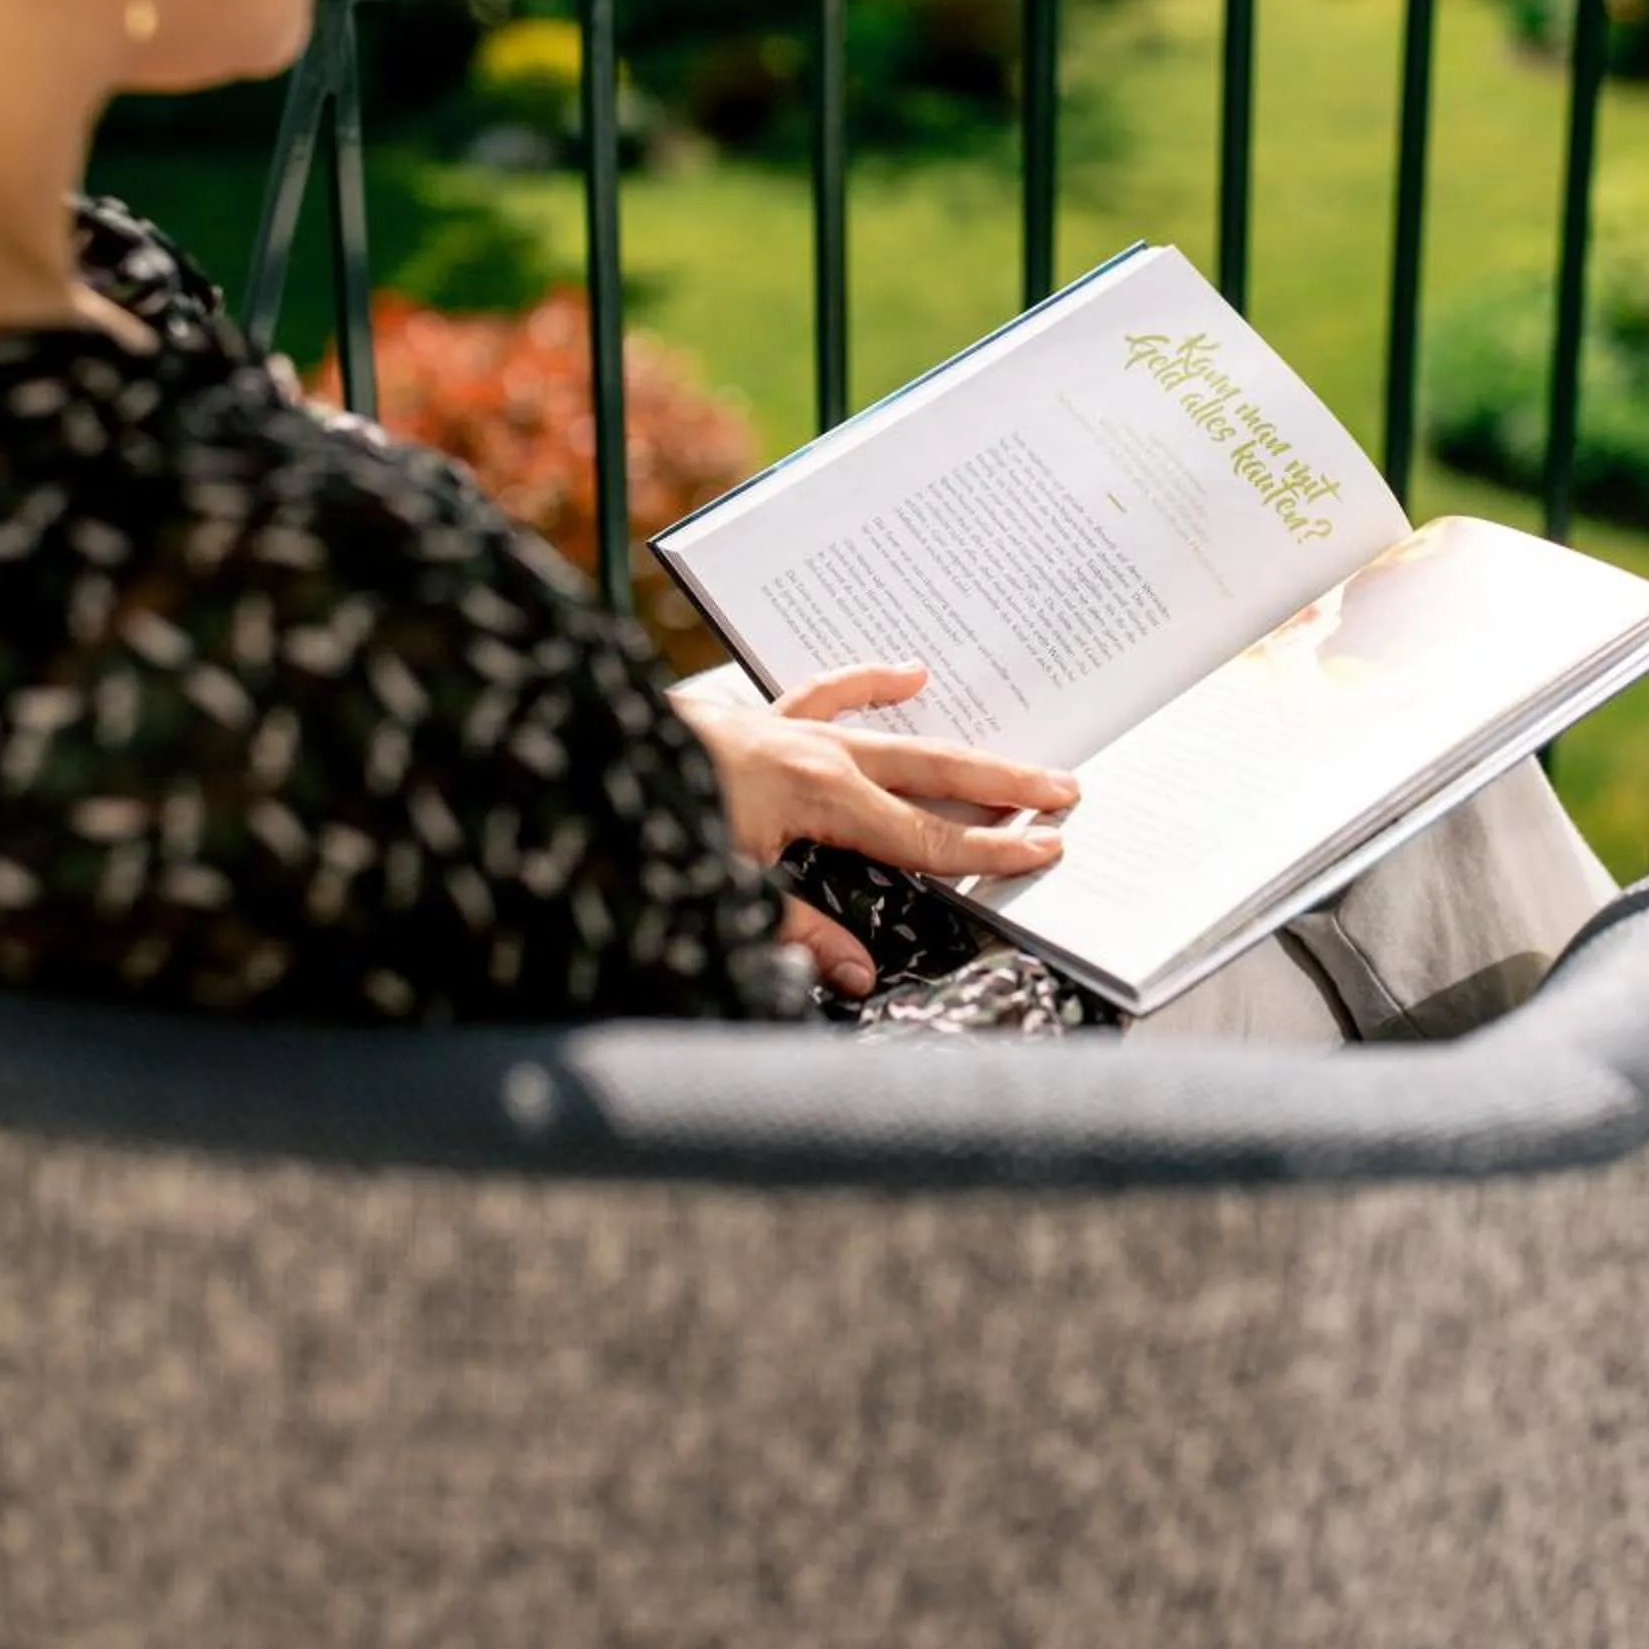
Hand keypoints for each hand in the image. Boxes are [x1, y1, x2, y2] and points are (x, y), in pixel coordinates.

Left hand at [673, 661, 1078, 999]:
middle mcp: (817, 754)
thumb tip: (859, 975)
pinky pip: (824, 694)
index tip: (1045, 849)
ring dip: (953, 744)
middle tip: (1064, 790)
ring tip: (1008, 752)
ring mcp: (789, 730)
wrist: (584, 753)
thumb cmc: (651, 826)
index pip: (925, 836)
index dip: (990, 849)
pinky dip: (867, 683)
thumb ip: (799, 933)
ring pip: (893, 736)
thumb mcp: (727, 891)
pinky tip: (908, 673)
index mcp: (821, 797)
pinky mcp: (760, 721)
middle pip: (929, 773)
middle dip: (1000, 785)